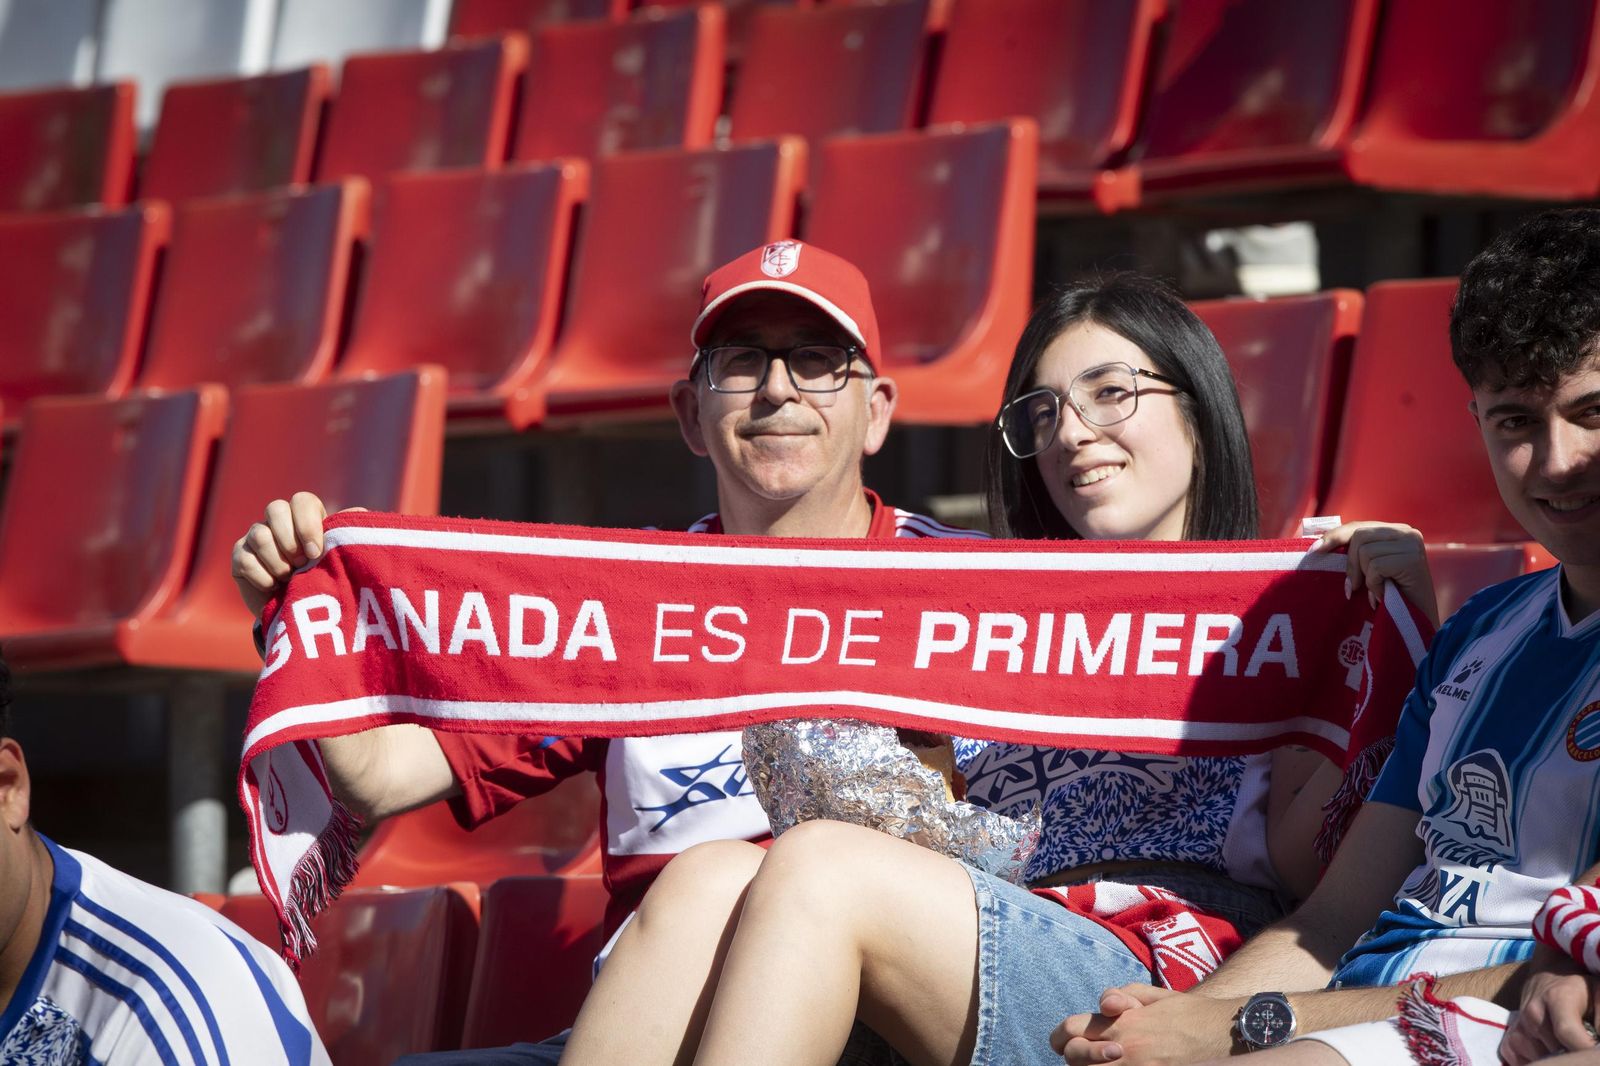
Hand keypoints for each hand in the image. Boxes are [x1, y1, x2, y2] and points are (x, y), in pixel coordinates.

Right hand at [231, 492, 363, 617]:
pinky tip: (274, 588)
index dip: (307, 524)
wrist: (300, 616)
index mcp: (306, 517)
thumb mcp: (340, 560)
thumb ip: (348, 534)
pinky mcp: (241, 557)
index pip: (302, 500)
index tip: (316, 552)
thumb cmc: (325, 582)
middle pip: (275, 509)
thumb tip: (360, 510)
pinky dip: (263, 578)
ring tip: (290, 579)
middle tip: (302, 564)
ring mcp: (257, 537)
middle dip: (289, 540)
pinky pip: (245, 560)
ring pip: (259, 534)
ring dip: (278, 562)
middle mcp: (279, 522)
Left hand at [1052, 985, 1234, 1065]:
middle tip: (1084, 1055)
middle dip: (1075, 1055)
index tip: (1063, 1041)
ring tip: (1104, 1060)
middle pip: (1074, 1058)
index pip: (1069, 1030)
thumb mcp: (1150, 994)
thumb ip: (1119, 995)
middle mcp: (1124, 1047)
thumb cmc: (1187, 1012)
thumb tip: (1103, 1006)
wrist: (1223, 1034)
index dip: (1060, 1036)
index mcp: (1120, 1022)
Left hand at [1309, 521, 1437, 628]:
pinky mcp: (1412, 558)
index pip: (1359, 527)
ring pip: (1365, 551)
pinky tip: (1385, 594)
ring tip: (1376, 592)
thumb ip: (1357, 553)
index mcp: (1395, 530)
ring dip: (1365, 577)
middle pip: (1359, 536)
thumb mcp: (1371, 569)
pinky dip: (1374, 585)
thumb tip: (1319, 545)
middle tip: (1352, 587)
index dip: (1335, 537)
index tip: (1314, 551)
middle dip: (1350, 564)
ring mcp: (1411, 543)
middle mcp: (1406, 531)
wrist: (1418, 621)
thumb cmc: (1391, 596)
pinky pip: (1375, 567)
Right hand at [1501, 948, 1599, 1064]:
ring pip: (1539, 1058)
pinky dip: (1536, 1060)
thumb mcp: (1598, 996)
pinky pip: (1520, 1060)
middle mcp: (1533, 1012)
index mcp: (1556, 998)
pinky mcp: (1510, 1035)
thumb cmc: (1579, 989)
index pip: (1567, 1032)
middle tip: (1583, 1052)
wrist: (1547, 976)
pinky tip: (1549, 1052)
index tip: (1594, 1055)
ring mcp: (1519, 1025)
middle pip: (1555, 1051)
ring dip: (1555, 1059)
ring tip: (1567, 1048)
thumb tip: (1598, 1047)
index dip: (1584, 1049)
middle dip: (1573, 1056)